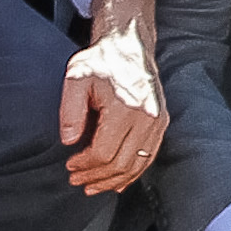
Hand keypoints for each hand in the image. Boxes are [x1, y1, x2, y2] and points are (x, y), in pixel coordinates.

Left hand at [60, 0, 165, 193]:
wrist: (129, 44)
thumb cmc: (101, 60)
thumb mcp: (76, 79)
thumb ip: (70, 112)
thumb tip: (69, 141)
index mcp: (125, 109)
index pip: (104, 152)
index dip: (84, 165)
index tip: (69, 165)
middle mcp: (147, 117)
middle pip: (122, 163)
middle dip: (96, 177)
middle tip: (76, 180)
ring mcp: (157, 120)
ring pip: (138, 164)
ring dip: (114, 179)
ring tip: (94, 185)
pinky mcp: (161, 121)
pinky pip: (149, 155)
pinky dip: (134, 171)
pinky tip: (118, 179)